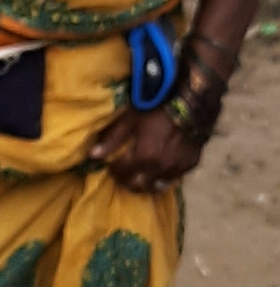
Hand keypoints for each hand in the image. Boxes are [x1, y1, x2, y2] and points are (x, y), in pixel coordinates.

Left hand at [87, 103, 202, 191]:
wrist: (193, 101)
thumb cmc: (158, 106)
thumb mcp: (131, 119)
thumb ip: (112, 139)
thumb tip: (93, 155)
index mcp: (144, 156)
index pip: (121, 173)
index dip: (113, 169)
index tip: (111, 164)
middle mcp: (160, 167)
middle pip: (138, 185)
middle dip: (127, 180)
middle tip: (123, 172)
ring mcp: (177, 168)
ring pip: (156, 185)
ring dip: (145, 182)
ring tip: (140, 174)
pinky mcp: (191, 165)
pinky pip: (173, 178)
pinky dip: (163, 176)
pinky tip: (159, 168)